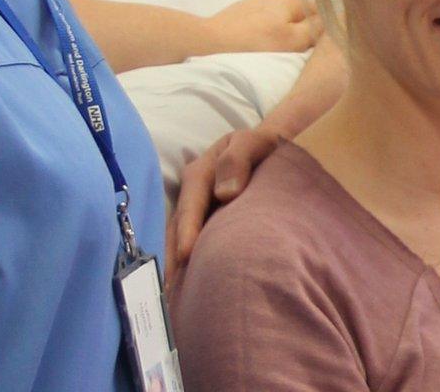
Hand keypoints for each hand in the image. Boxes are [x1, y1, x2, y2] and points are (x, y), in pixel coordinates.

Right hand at [166, 125, 283, 298]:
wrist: (268, 151)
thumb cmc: (261, 147)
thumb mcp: (253, 142)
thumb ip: (238, 159)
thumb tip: (225, 193)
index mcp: (200, 174)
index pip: (190, 206)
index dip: (186, 230)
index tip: (185, 255)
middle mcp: (193, 195)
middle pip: (178, 228)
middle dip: (173, 257)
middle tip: (171, 289)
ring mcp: (197, 212)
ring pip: (181, 240)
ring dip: (177, 266)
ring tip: (174, 296)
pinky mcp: (205, 225)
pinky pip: (194, 245)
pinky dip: (188, 265)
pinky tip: (188, 288)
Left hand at [200, 0, 319, 53]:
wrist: (210, 41)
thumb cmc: (256, 43)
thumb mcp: (293, 40)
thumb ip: (316, 28)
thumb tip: (333, 18)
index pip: (320, 10)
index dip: (323, 28)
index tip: (319, 46)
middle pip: (299, 14)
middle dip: (302, 30)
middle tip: (297, 52)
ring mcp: (256, 2)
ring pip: (280, 17)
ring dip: (283, 31)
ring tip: (277, 51)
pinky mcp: (241, 12)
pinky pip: (263, 21)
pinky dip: (266, 32)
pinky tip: (259, 45)